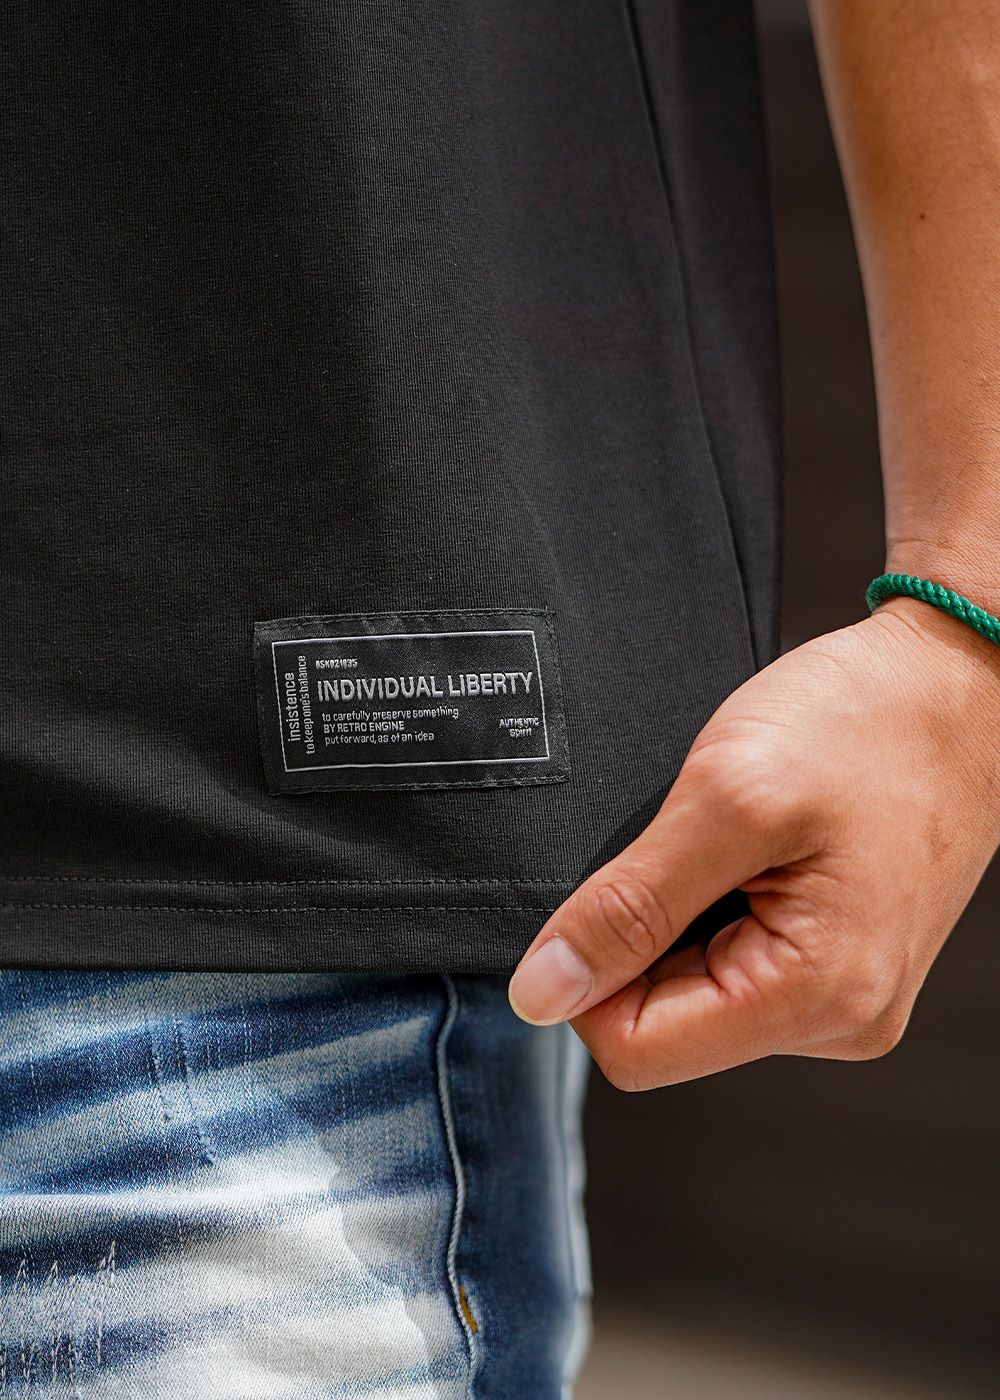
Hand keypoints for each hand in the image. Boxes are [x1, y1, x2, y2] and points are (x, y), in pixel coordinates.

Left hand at [507, 600, 999, 1088]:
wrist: (954, 679)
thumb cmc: (869, 722)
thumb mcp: (726, 800)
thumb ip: (629, 905)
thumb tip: (542, 991)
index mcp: (816, 997)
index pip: (633, 1049)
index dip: (588, 974)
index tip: (608, 889)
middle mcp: (837, 1017)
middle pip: (660, 1023)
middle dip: (643, 933)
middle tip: (692, 844)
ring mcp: (842, 991)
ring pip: (691, 991)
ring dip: (680, 913)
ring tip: (734, 839)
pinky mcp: (836, 959)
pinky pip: (732, 958)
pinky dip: (714, 901)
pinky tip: (751, 849)